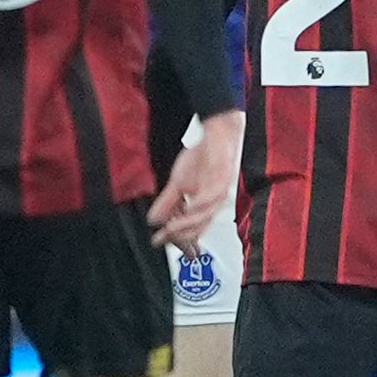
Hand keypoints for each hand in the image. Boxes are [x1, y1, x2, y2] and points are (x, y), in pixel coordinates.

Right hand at [148, 108, 241, 252]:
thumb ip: (167, 202)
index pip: (190, 229)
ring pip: (204, 214)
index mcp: (203, 207)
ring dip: (187, 223)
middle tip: (163, 237)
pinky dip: (200, 204)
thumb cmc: (201, 159)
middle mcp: (213, 203)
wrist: (218, 135)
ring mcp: (219, 192)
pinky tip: (188, 208)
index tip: (158, 241)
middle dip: (179, 235)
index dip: (175, 238)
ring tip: (171, 228)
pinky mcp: (223, 178)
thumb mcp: (178, 182)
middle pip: (198, 227)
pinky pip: (212, 195)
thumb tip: (153, 220)